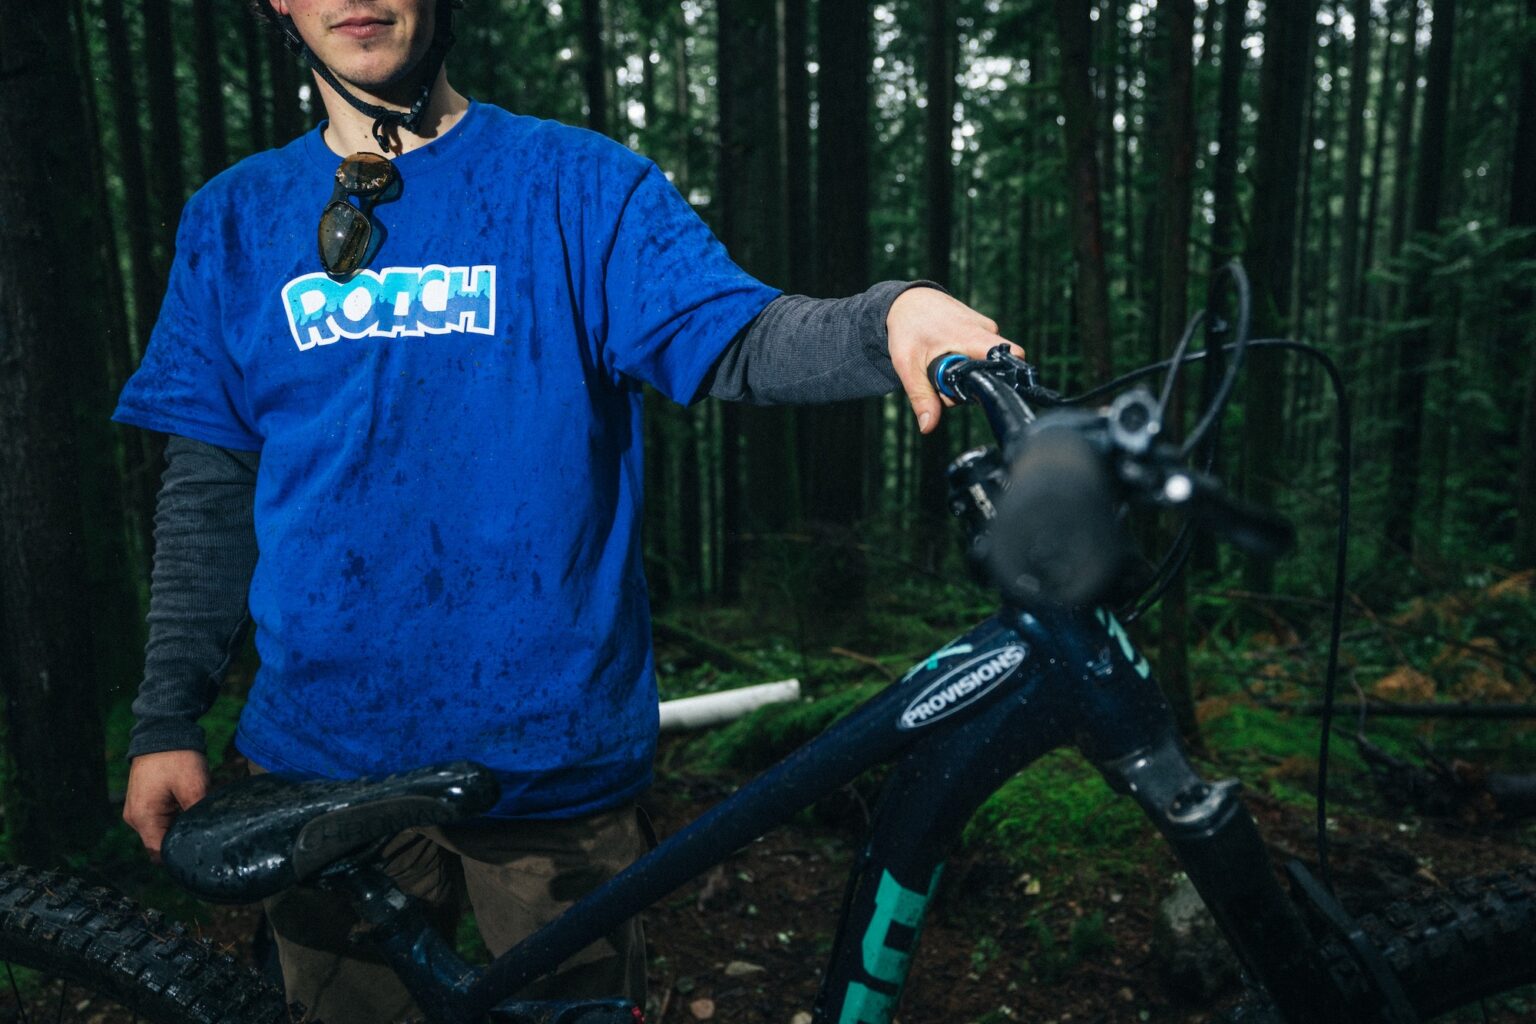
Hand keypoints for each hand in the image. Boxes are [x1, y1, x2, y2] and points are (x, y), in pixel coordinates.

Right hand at [123, 750, 208, 861]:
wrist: (163, 731)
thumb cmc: (177, 757)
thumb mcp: (194, 786)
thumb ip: (198, 814)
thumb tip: (209, 835)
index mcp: (143, 818)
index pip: (160, 852)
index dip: (180, 856)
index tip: (202, 853)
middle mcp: (136, 819)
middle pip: (160, 844)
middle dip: (182, 841)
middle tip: (207, 836)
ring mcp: (138, 811)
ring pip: (162, 832)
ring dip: (180, 828)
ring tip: (201, 821)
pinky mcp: (144, 803)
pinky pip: (161, 820)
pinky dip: (176, 818)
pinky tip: (192, 810)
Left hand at [886, 287, 1021, 433]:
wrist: (906, 301)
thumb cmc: (907, 328)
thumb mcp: (908, 366)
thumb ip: (921, 396)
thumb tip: (928, 426)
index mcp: (974, 337)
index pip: (1012, 357)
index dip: (1005, 379)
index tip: (982, 391)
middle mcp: (986, 330)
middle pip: (994, 371)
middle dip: (970, 384)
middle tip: (941, 381)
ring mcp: (985, 328)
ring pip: (984, 365)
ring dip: (964, 374)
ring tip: (940, 363)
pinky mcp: (981, 330)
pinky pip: (980, 355)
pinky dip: (965, 361)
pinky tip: (947, 355)